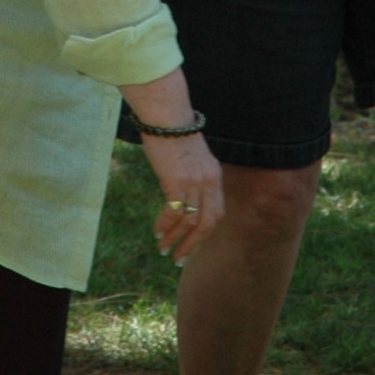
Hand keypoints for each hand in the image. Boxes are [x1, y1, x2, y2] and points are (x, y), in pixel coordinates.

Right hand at [140, 128, 223, 262]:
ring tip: (163, 250)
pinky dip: (165, 225)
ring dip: (175, 239)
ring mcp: (193, 182)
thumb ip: (194, 176)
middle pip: (207, 223)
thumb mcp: (193, 156)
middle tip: (181, 259)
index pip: (217, 212)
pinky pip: (173, 211)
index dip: (206, 232)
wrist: (166, 115)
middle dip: (194, 244)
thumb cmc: (174, 132)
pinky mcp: (176, 181)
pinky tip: (157, 231)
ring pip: (189, 221)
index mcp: (214, 175)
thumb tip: (183, 194)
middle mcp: (208, 181)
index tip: (195, 244)